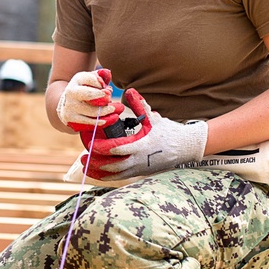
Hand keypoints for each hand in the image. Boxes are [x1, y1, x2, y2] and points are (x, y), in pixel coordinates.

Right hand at [56, 69, 116, 130]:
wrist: (66, 102)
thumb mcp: (90, 79)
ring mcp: (69, 106)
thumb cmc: (83, 89)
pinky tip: (106, 120)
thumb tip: (108, 77)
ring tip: (114, 111)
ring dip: (106, 112)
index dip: (101, 85)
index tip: (108, 90)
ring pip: (92, 111)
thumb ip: (101, 77)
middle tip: (111, 100)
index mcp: (77, 80)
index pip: (91, 80)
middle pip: (90, 95)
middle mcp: (71, 92)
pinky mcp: (70, 119)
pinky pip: (88, 122)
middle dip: (104, 98)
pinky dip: (99, 122)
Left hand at [80, 88, 206, 180]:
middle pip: (113, 165)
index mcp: (142, 145)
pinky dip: (108, 176)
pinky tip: (97, 172)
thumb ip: (140, 105)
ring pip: (116, 174)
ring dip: (99, 171)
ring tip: (85, 165)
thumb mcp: (154, 118)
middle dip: (96, 162)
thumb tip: (129, 91)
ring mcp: (141, 168)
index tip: (89, 143)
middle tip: (82, 156)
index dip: (101, 147)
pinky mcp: (141, 173)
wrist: (186, 148)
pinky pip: (121, 177)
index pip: (117, 148)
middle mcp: (140, 160)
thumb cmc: (169, 132)